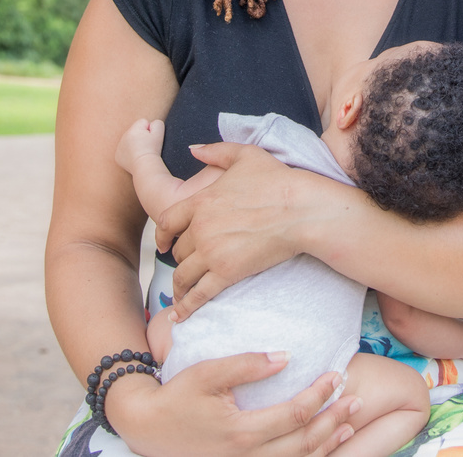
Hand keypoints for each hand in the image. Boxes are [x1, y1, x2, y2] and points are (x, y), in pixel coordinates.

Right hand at [107, 351, 360, 456]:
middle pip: (303, 443)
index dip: (320, 395)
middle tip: (355, 399)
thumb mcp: (207, 372)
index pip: (295, 415)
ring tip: (348, 423)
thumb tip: (286, 357)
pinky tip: (323, 446)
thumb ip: (246, 364)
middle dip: (333, 420)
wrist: (147, 428)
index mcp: (240, 431)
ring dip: (327, 444)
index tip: (336, 375)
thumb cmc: (177, 396)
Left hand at [116, 118, 164, 173]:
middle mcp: (123, 137)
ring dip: (135, 144)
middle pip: (135, 131)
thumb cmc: (153, 150)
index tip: (151, 140)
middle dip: (141, 136)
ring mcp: (119, 147)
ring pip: (129, 141)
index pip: (143, 122)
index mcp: (132, 130)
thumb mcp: (160, 133)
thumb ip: (157, 123)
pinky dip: (130, 154)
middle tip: (147, 147)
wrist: (145, 167)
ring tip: (142, 153)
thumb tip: (151, 124)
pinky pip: (125, 151)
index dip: (150, 130)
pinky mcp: (117, 157)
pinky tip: (136, 158)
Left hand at [154, 143, 323, 320]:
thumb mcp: (246, 155)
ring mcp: (213, 252)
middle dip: (180, 258)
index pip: (167, 221)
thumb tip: (193, 149)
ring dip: (180, 286)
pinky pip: (199, 294)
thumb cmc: (278, 180)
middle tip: (187, 265)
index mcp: (201, 200)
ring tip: (181, 294)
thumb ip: (216, 150)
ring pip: (183, 274)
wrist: (300, 209)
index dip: (162, 236)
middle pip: (177, 250)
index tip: (162, 244)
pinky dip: (187, 306)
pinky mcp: (227, 273)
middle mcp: (201, 228)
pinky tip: (182, 315)